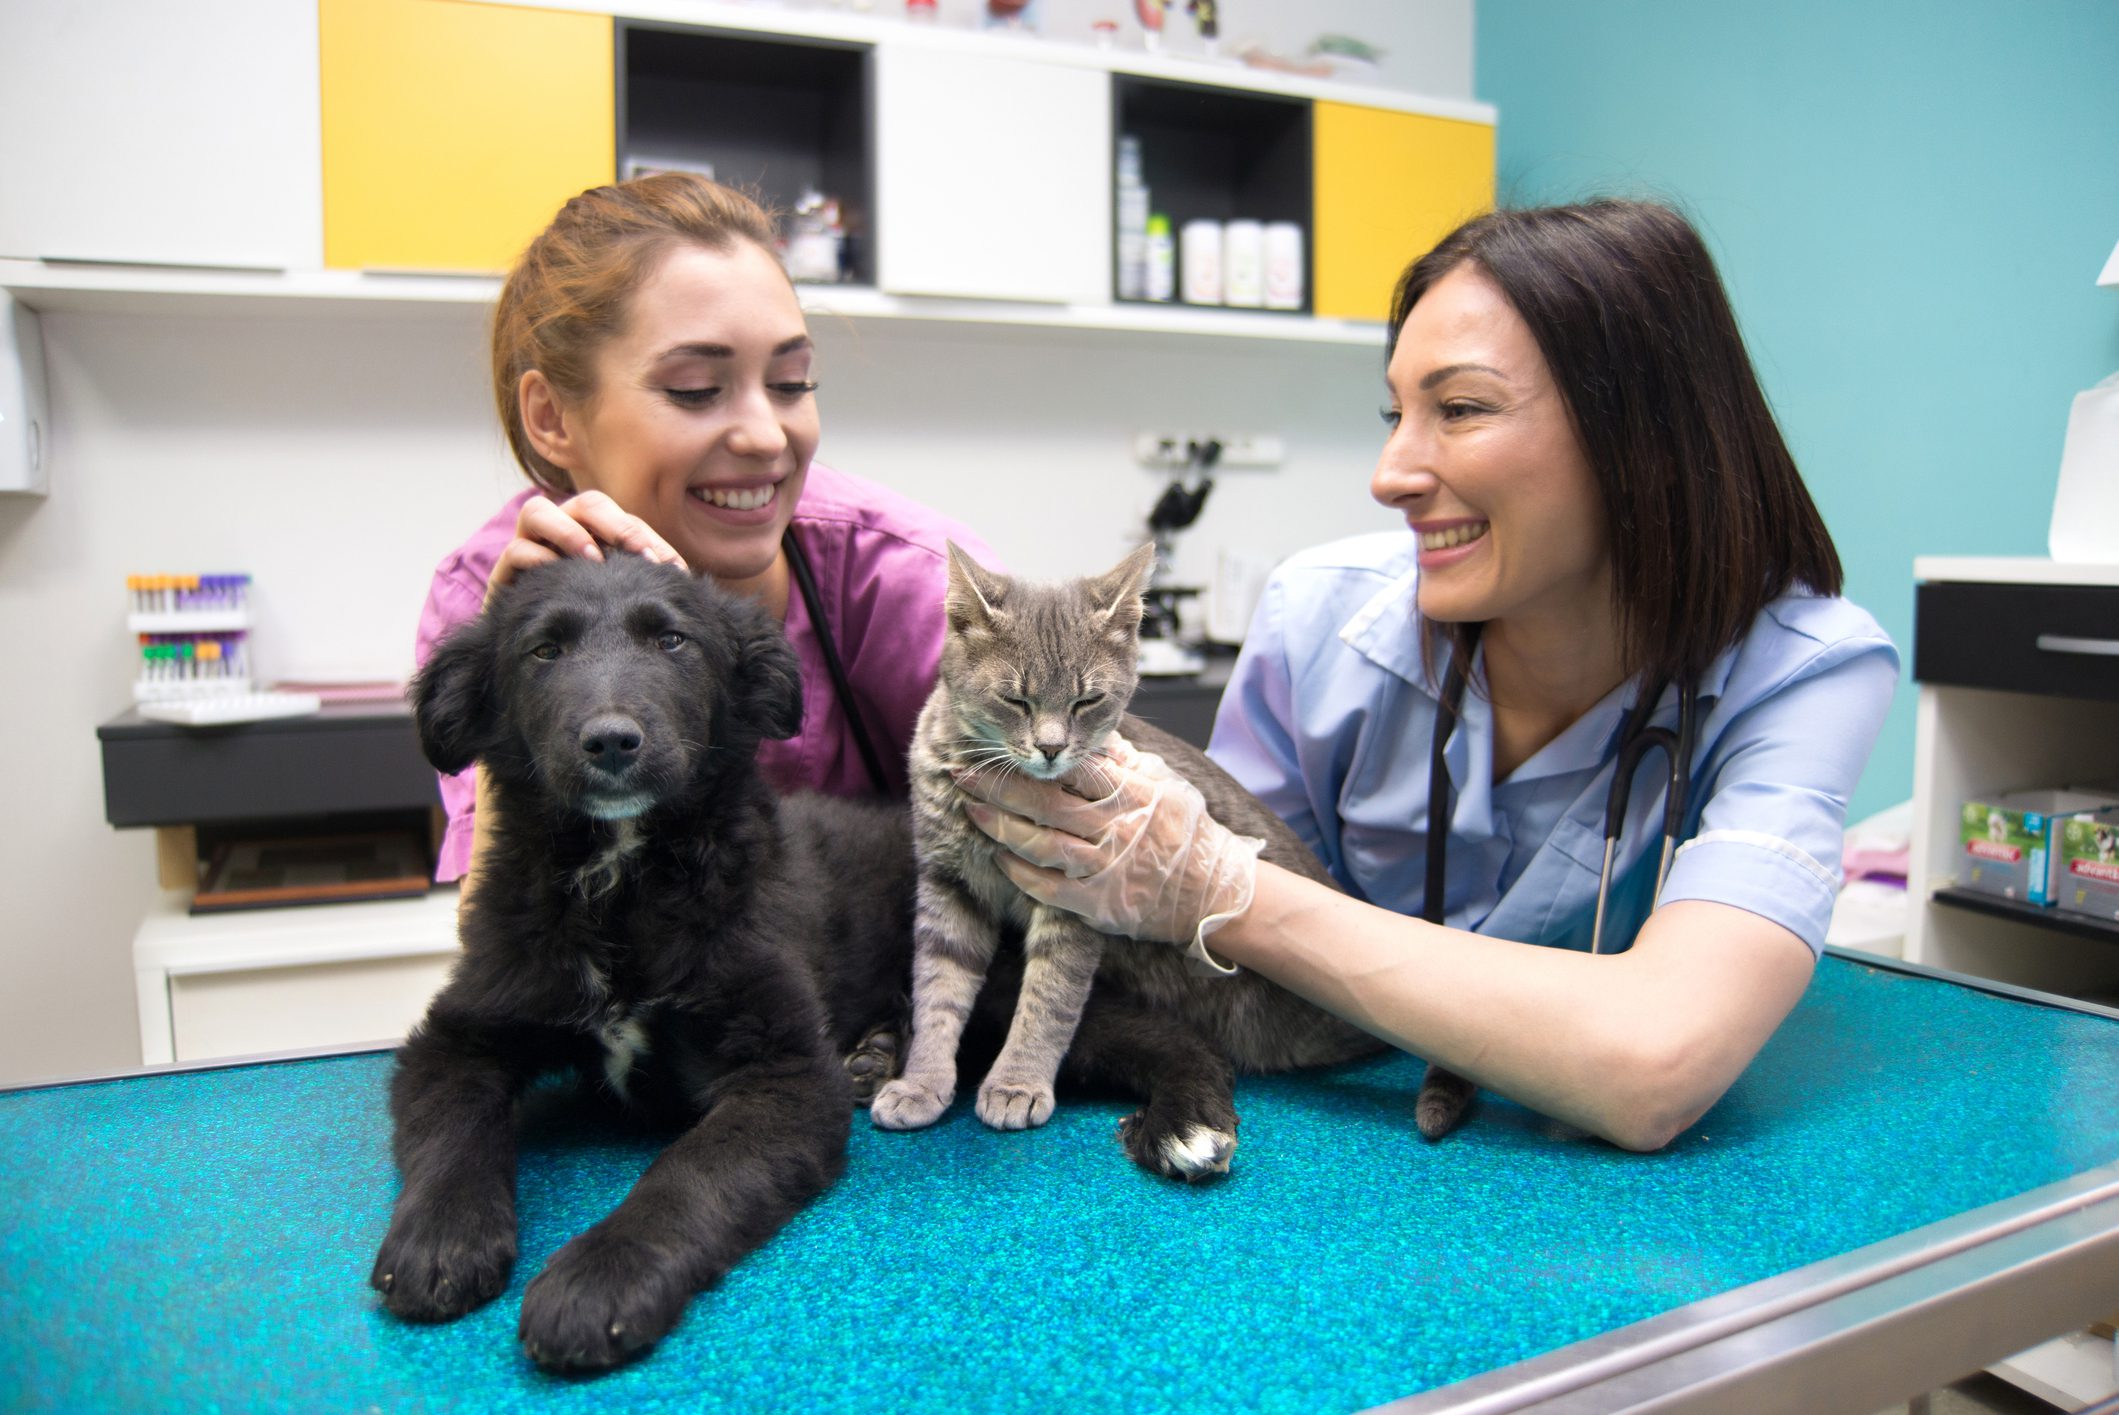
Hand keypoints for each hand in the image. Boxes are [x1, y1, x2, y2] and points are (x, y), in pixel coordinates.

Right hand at [485, 491, 687, 607]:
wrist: (537, 643)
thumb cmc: (587, 617)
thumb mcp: (619, 596)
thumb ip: (645, 581)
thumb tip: (685, 580)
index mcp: (594, 532)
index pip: (626, 521)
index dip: (649, 540)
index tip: (670, 569)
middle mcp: (562, 529)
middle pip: (587, 504)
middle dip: (614, 525)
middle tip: (638, 555)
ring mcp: (530, 545)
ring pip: (538, 512)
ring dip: (569, 532)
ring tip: (592, 559)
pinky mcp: (505, 571)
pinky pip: (516, 551)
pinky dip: (537, 558)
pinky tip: (557, 577)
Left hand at [957, 735, 1262, 972]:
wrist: (1214, 893)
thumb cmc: (1189, 833)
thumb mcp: (1164, 783)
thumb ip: (1125, 760)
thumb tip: (1093, 733)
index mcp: (1130, 792)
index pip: (1073, 767)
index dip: (1031, 756)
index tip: (997, 745)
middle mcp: (1114, 827)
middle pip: (1045, 802)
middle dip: (998, 787)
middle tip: (962, 774)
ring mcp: (1104, 867)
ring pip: (1040, 844)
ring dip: (999, 827)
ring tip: (970, 811)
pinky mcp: (1098, 904)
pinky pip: (1048, 887)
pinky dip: (1020, 872)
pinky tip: (1000, 856)